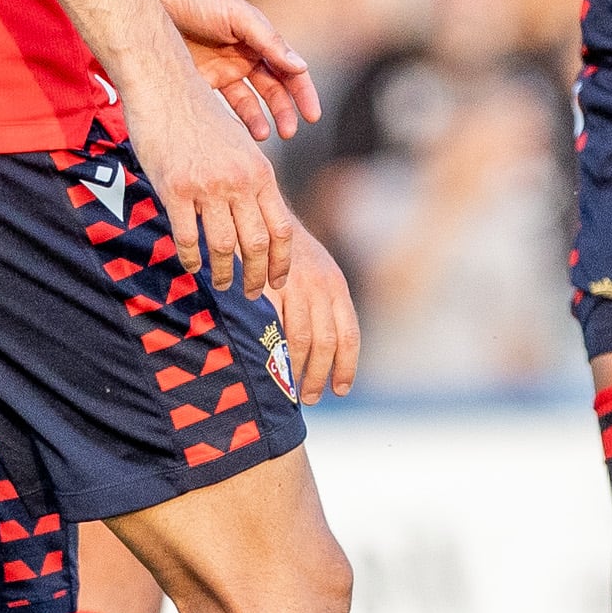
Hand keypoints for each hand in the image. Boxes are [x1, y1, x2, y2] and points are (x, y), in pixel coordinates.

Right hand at [120, 66, 296, 298]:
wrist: (164, 86)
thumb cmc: (200, 115)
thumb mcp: (239, 144)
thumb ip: (251, 179)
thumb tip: (257, 215)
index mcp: (260, 171)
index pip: (281, 228)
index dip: (282, 261)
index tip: (279, 280)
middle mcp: (239, 181)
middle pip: (256, 244)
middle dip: (257, 276)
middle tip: (252, 293)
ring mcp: (207, 185)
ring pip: (222, 246)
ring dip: (224, 273)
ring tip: (222, 284)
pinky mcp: (174, 188)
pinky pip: (187, 237)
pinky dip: (191, 258)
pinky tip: (192, 266)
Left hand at [155, 0, 321, 140]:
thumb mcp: (238, 16)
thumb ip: (268, 41)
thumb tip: (301, 66)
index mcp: (260, 39)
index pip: (290, 70)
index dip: (303, 93)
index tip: (312, 115)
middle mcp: (245, 56)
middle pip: (274, 90)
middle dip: (284, 111)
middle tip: (289, 133)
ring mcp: (224, 70)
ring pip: (250, 102)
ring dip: (260, 120)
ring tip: (264, 136)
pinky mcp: (202, 82)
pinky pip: (222, 106)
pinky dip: (233, 121)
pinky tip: (238, 134)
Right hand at [269, 225, 361, 401]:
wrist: (262, 215)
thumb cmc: (290, 253)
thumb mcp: (317, 272)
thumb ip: (325, 305)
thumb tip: (328, 349)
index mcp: (335, 286)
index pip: (348, 333)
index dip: (346, 366)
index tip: (340, 390)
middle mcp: (319, 286)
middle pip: (326, 342)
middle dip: (320, 374)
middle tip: (311, 397)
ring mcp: (293, 286)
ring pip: (300, 339)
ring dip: (297, 369)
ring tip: (291, 390)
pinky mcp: (267, 287)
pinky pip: (273, 327)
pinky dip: (273, 351)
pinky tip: (269, 366)